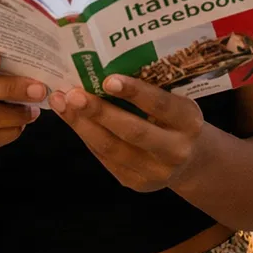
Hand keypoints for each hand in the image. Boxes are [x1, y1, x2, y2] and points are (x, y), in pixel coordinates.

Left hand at [49, 74, 207, 192]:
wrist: (191, 160)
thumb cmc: (176, 119)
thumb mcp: (176, 102)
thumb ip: (151, 91)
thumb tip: (104, 70)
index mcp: (189, 121)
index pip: (160, 104)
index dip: (134, 92)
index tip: (108, 79)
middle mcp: (176, 150)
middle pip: (133, 131)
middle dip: (99, 112)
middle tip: (73, 94)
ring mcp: (155, 171)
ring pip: (111, 148)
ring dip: (82, 124)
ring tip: (61, 103)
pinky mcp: (136, 182)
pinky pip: (105, 158)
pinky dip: (86, 135)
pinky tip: (71, 119)